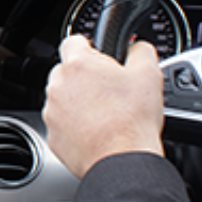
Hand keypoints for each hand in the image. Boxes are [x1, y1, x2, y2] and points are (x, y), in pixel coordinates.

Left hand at [42, 35, 164, 176]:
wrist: (122, 160)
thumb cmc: (133, 120)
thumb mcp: (149, 74)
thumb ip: (140, 51)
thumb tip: (137, 48)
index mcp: (78, 64)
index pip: (73, 41)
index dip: (90, 48)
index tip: (100, 59)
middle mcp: (58, 86)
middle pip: (68, 72)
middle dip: (86, 78)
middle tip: (110, 92)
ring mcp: (52, 112)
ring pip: (64, 99)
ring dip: (80, 103)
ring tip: (106, 115)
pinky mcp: (53, 136)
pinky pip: (62, 125)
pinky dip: (75, 127)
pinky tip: (97, 132)